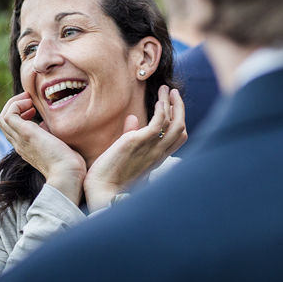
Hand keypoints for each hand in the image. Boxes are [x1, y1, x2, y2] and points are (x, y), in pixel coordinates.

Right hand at [0, 92, 86, 204]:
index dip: (20, 115)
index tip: (33, 110)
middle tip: (30, 101)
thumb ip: (50, 136)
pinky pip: (9, 115)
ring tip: (29, 100)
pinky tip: (31, 105)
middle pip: (4, 122)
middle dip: (15, 106)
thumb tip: (46, 124)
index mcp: (27, 148)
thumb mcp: (58, 146)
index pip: (13, 129)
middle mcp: (20, 144)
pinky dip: (17, 105)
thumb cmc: (70, 164)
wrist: (69, 174)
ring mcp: (20, 139)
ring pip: (3, 118)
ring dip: (14, 104)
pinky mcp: (25, 134)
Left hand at [83, 85, 186, 211]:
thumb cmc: (109, 176)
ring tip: (167, 88)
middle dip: (180, 108)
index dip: (178, 121)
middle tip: (174, 92)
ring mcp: (151, 149)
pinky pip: (159, 122)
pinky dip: (162, 109)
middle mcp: (158, 154)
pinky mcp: (138, 143)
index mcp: (155, 159)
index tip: (172, 106)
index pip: (177, 139)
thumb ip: (130, 136)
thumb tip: (133, 119)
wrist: (101, 192)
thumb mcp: (124, 153)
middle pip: (181, 128)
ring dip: (172, 103)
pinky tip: (159, 99)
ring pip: (175, 123)